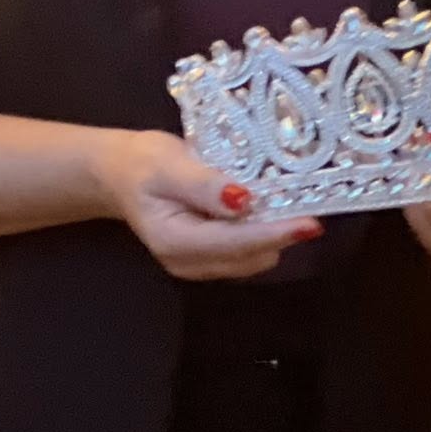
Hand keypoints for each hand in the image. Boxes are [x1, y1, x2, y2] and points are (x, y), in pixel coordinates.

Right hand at [96, 129, 319, 280]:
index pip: (236, 243)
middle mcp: (189, 264)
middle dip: (277, 231)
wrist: (120, 174)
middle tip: (300, 197)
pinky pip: (247, 254)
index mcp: (176, 242)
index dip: (275, 232)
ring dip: (271, 233)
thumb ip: (203, 185)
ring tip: (280, 198)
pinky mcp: (209, 261)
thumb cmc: (142, 164)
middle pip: (250, 256)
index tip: (310, 222)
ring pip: (253, 259)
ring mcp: (199, 267)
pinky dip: (260, 233)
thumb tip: (244, 201)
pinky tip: (259, 208)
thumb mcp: (168, 164)